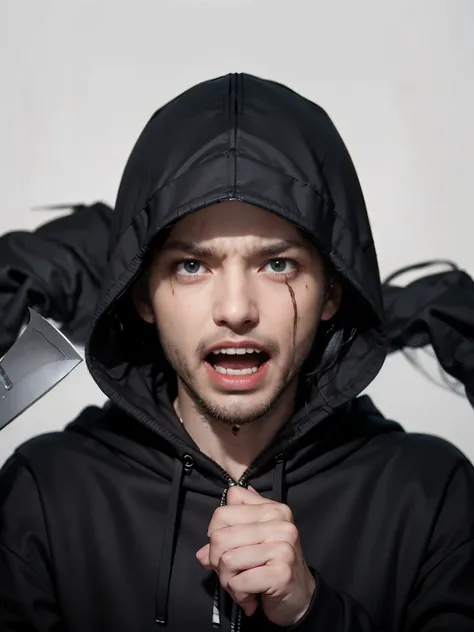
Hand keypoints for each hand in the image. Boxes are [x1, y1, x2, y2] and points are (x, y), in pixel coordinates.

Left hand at [196, 485, 315, 626]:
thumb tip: (202, 552)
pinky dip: (239, 594)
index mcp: (272, 509)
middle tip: (233, 573)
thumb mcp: (253, 542)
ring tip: (242, 585)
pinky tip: (251, 597)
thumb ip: (228, 536)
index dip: (216, 534)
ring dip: (228, 581)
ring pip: (226, 560)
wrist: (301, 597)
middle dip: (218, 562)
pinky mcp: (281, 572)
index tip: (228, 549)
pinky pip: (238, 582)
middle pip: (220, 537)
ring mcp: (282, 546)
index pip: (223, 513)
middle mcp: (280, 523)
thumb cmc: (273, 566)